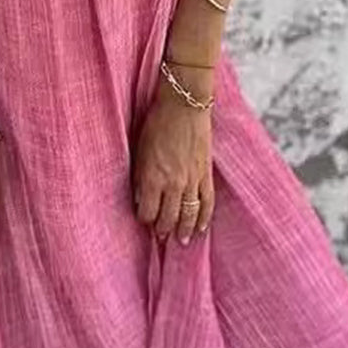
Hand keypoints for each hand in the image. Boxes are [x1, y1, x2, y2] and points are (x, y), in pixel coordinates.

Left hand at [131, 70, 214, 244]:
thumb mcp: (139, 151)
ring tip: (182, 241)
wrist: (183, 106)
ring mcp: (192, 181)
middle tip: (161, 236)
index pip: (148, 212)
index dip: (144, 219)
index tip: (143, 218)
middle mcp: (174, 184)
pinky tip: (202, 228)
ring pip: (190, 215)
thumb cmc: (156, 125)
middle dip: (163, 229)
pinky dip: (205, 218)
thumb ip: (140, 178)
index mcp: (153, 178)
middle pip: (169, 218)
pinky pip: (208, 202)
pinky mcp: (206, 174)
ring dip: (185, 230)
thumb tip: (140, 199)